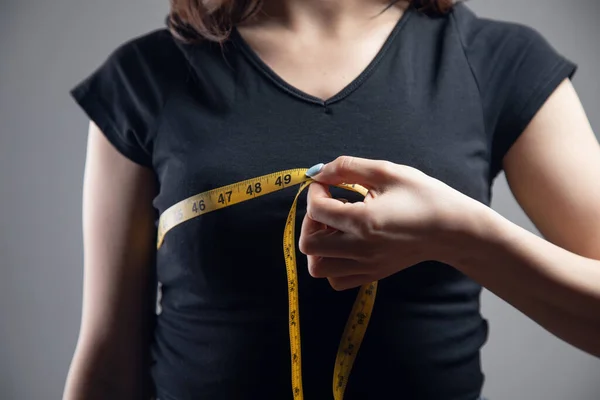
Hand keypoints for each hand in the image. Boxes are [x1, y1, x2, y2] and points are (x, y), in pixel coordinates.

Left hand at [298, 156, 483, 290]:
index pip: (316, 210)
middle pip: (308, 245)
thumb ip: (349, 167)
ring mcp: (366, 266)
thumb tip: (319, 171)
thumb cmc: (425, 197)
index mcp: (364, 221)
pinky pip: (336, 280)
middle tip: (327, 207)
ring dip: (318, 245)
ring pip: (318, 268)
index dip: (315, 191)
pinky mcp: (373, 274)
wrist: (454, 229)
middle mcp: (361, 249)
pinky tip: (345, 243)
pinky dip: (331, 263)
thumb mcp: (388, 172)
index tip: (328, 183)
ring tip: (336, 228)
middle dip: (309, 221)